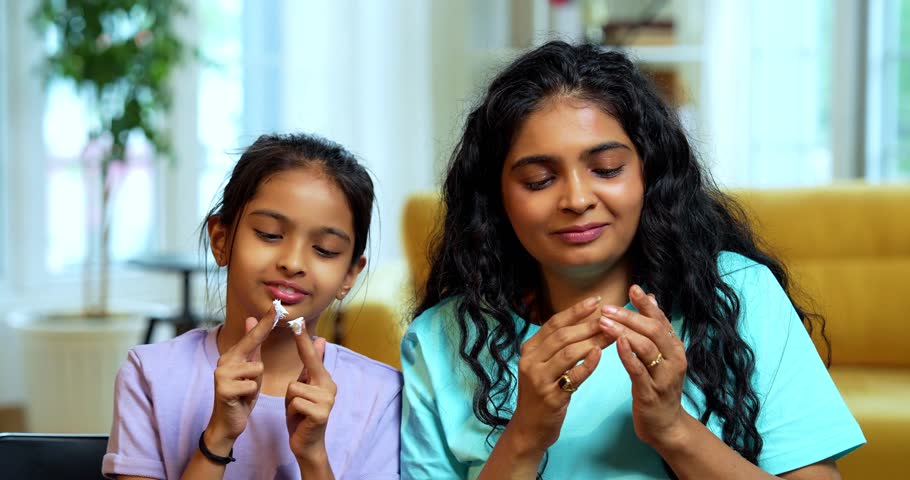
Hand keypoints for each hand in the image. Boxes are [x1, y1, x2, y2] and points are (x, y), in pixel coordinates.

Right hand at [205, 304, 274, 446]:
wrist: (228, 423)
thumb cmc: (242, 395)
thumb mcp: (251, 371)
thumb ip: (252, 347)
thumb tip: (250, 319)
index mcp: (233, 355)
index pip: (252, 336)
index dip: (264, 321)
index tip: (275, 307)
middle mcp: (225, 360)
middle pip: (253, 345)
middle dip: (261, 346)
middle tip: (261, 350)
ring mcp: (222, 374)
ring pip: (257, 369)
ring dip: (256, 383)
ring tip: (246, 392)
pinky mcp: (223, 388)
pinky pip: (251, 385)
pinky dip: (251, 394)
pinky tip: (241, 400)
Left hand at [286, 332, 335, 465]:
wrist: (307, 444)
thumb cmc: (302, 415)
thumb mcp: (304, 388)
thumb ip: (310, 366)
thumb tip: (321, 339)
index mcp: (325, 379)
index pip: (313, 356)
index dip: (304, 340)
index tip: (297, 323)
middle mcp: (329, 387)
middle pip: (304, 370)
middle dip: (295, 383)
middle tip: (299, 394)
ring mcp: (327, 400)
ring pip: (294, 388)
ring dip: (290, 402)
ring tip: (298, 412)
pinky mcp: (320, 413)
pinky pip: (295, 402)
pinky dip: (292, 412)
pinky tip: (300, 420)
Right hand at [509, 296, 612, 451]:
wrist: (529, 427)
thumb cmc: (542, 392)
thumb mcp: (542, 365)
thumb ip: (556, 345)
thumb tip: (584, 320)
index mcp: (529, 349)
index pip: (554, 323)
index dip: (575, 311)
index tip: (596, 301)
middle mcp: (531, 361)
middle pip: (562, 336)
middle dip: (588, 324)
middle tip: (610, 317)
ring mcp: (539, 379)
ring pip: (568, 353)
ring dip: (592, 341)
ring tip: (612, 334)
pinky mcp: (551, 397)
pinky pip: (572, 376)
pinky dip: (587, 364)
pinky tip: (600, 354)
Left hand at [600, 284, 688, 448]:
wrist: (666, 427)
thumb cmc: (658, 388)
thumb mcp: (661, 358)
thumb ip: (655, 330)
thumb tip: (651, 297)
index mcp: (676, 349)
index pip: (661, 321)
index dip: (646, 304)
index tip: (632, 288)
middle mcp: (674, 360)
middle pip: (654, 330)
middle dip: (630, 316)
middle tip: (606, 307)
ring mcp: (664, 377)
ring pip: (646, 347)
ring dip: (624, 332)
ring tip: (603, 322)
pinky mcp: (651, 393)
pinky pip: (639, 370)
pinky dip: (628, 355)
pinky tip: (617, 343)